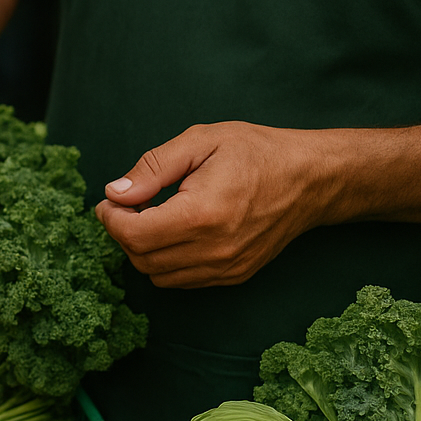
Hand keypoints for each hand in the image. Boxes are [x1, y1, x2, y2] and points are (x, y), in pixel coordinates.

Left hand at [94, 122, 339, 288]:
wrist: (311, 178)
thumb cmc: (256, 152)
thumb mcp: (200, 141)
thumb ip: (153, 167)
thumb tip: (115, 193)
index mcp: (203, 214)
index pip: (134, 235)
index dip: (111, 219)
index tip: (109, 201)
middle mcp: (215, 249)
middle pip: (141, 258)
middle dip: (123, 233)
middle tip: (126, 205)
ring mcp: (226, 267)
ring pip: (158, 275)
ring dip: (142, 250)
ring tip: (150, 216)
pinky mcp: (235, 275)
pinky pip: (182, 280)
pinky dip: (166, 261)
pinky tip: (173, 231)